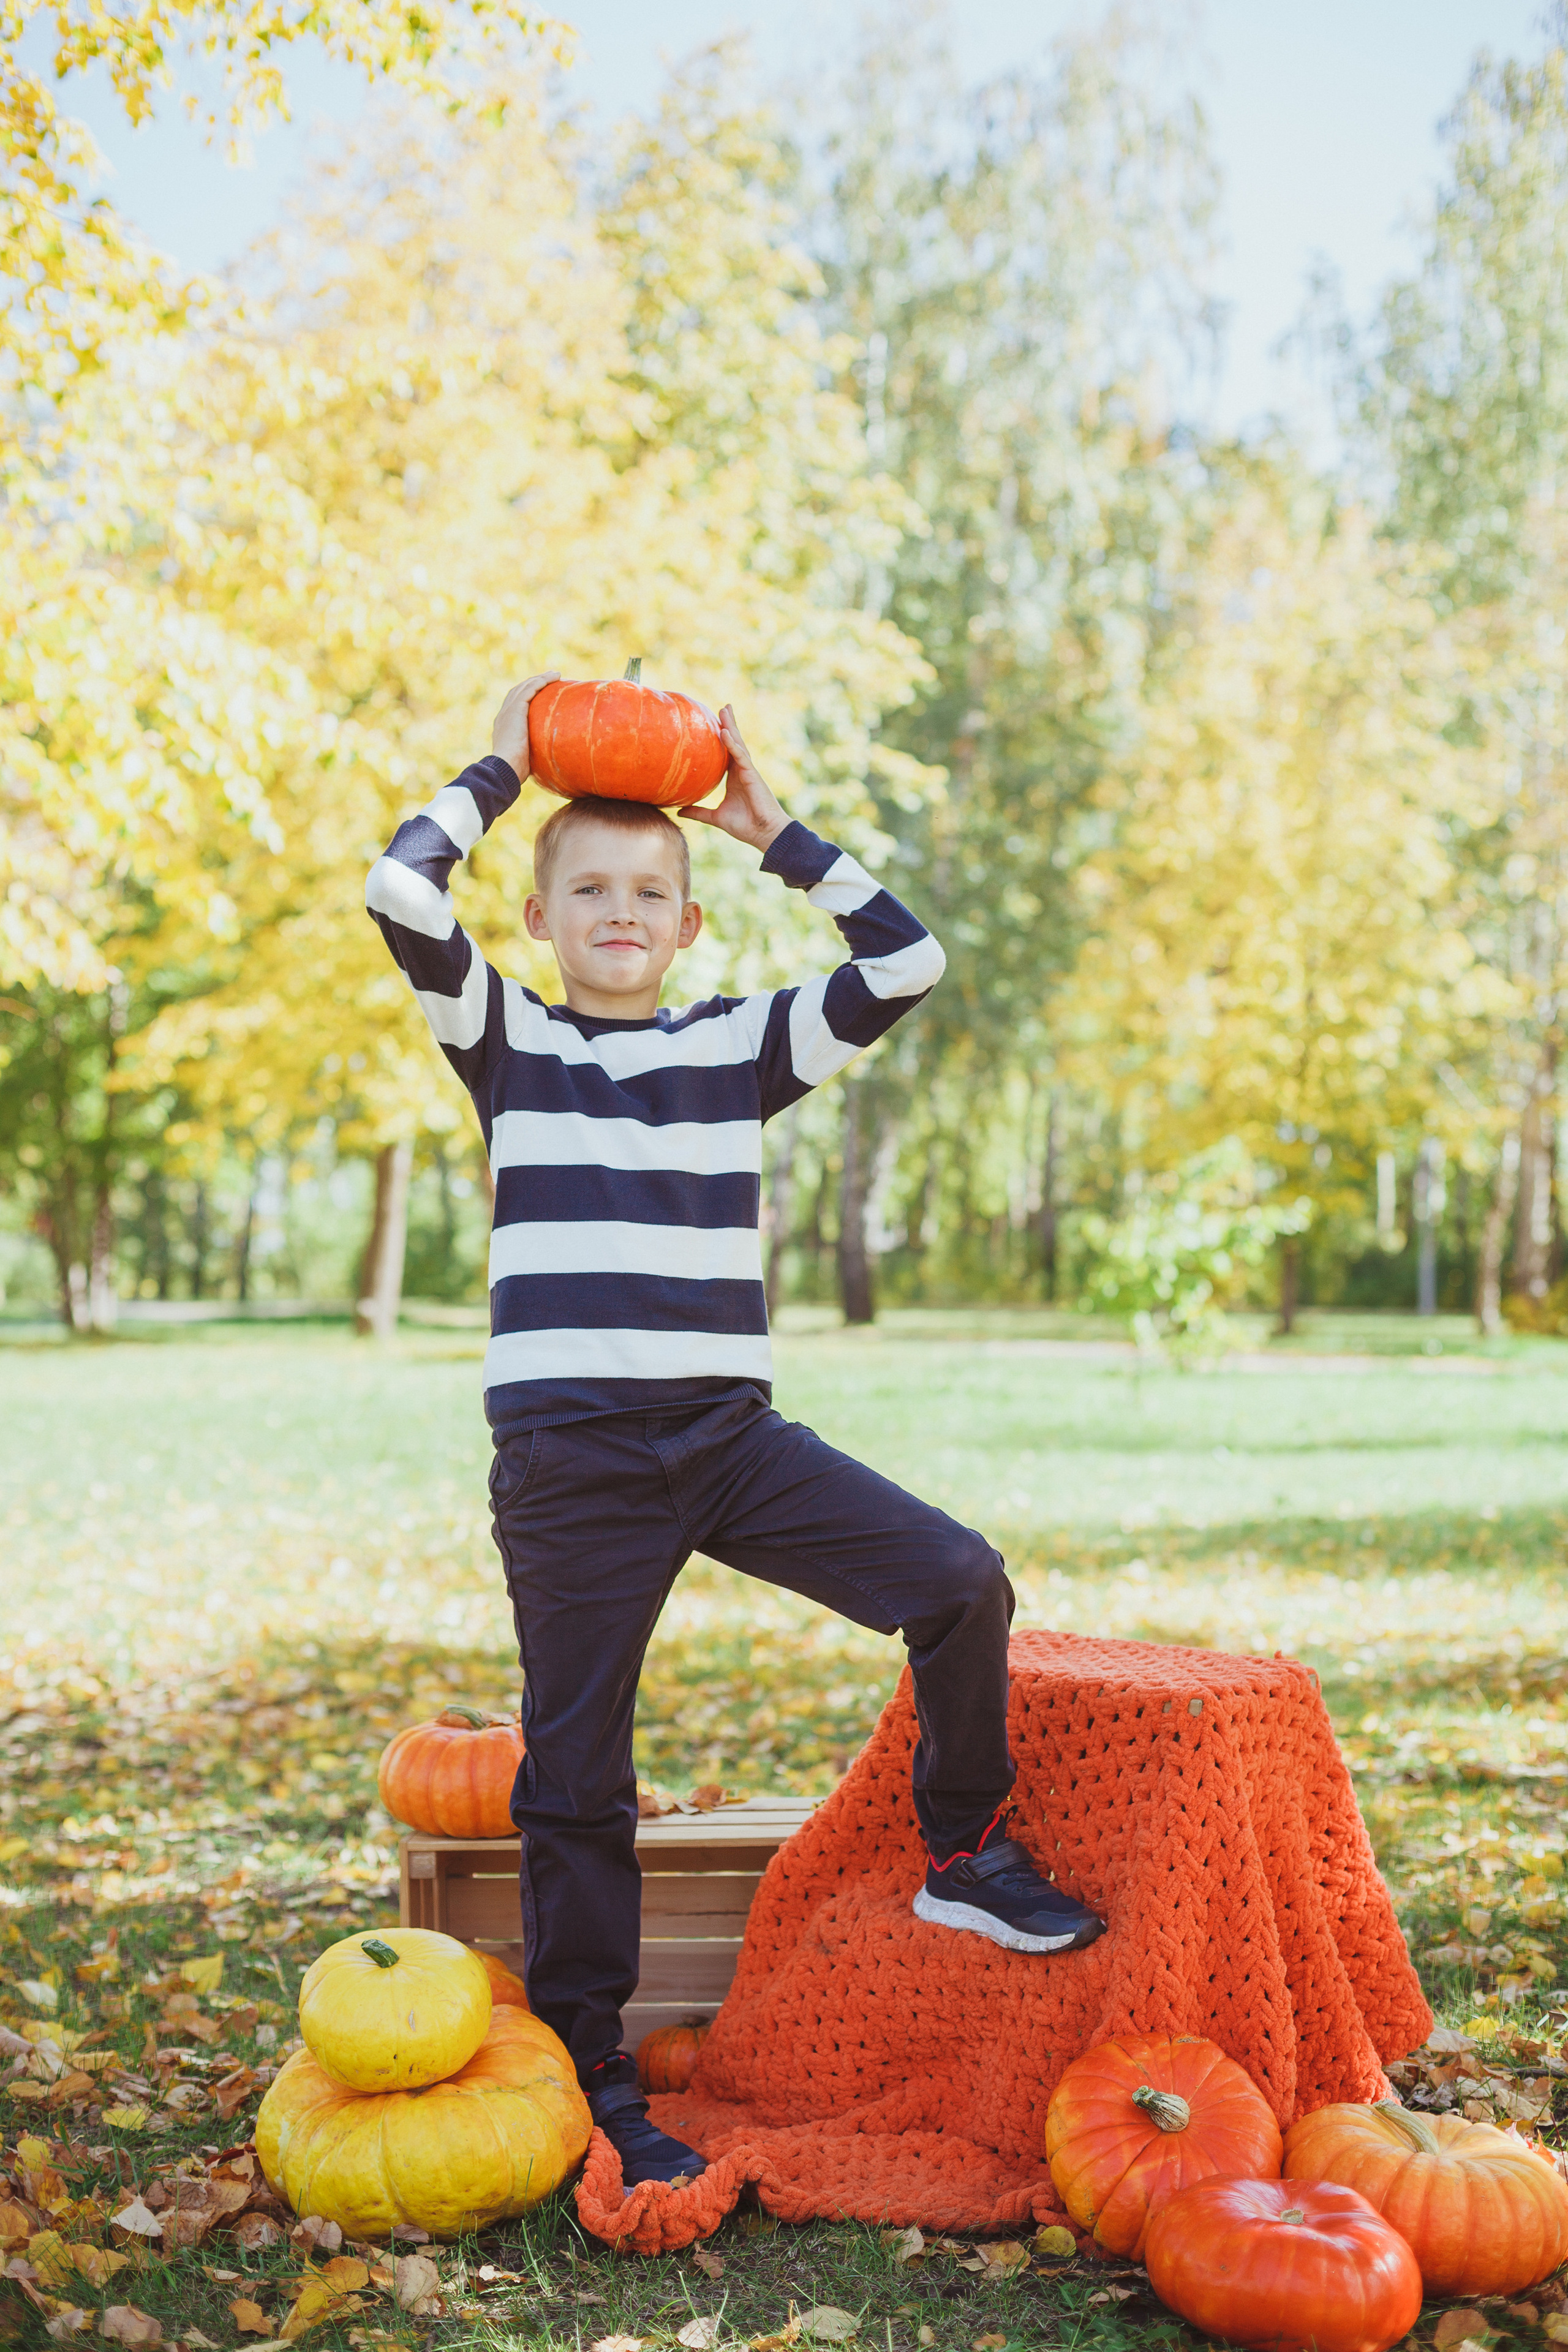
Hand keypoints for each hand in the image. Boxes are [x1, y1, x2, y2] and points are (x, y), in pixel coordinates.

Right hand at [490, 673, 560, 781]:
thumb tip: (549, 763)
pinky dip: (540, 682)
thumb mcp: (525, 760)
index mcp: (504, 726)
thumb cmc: (515, 771)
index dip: (527, 697)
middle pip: (519, 692)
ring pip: (525, 687)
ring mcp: (508, 711)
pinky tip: (552, 678)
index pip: (515, 705)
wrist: (504, 768)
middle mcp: (504, 715)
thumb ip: (533, 754)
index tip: (542, 694)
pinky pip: (529, 690)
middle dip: (534, 683)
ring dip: (540, 678)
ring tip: (555, 675)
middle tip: (550, 679)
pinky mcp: (515, 710)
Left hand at [681, 706, 788, 851]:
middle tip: (722, 707)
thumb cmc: (745, 826)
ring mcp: (748, 772)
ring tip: (725, 710)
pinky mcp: (753, 776)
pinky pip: (741, 757)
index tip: (713, 724)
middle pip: (734, 743)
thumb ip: (699, 812)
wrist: (764, 834)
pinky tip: (725, 733)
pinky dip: (733, 745)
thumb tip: (679, 811)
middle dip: (729, 724)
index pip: (726, 753)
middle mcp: (742, 771)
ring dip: (731, 727)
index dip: (721, 738)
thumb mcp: (716, 818)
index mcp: (734, 778)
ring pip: (739, 744)